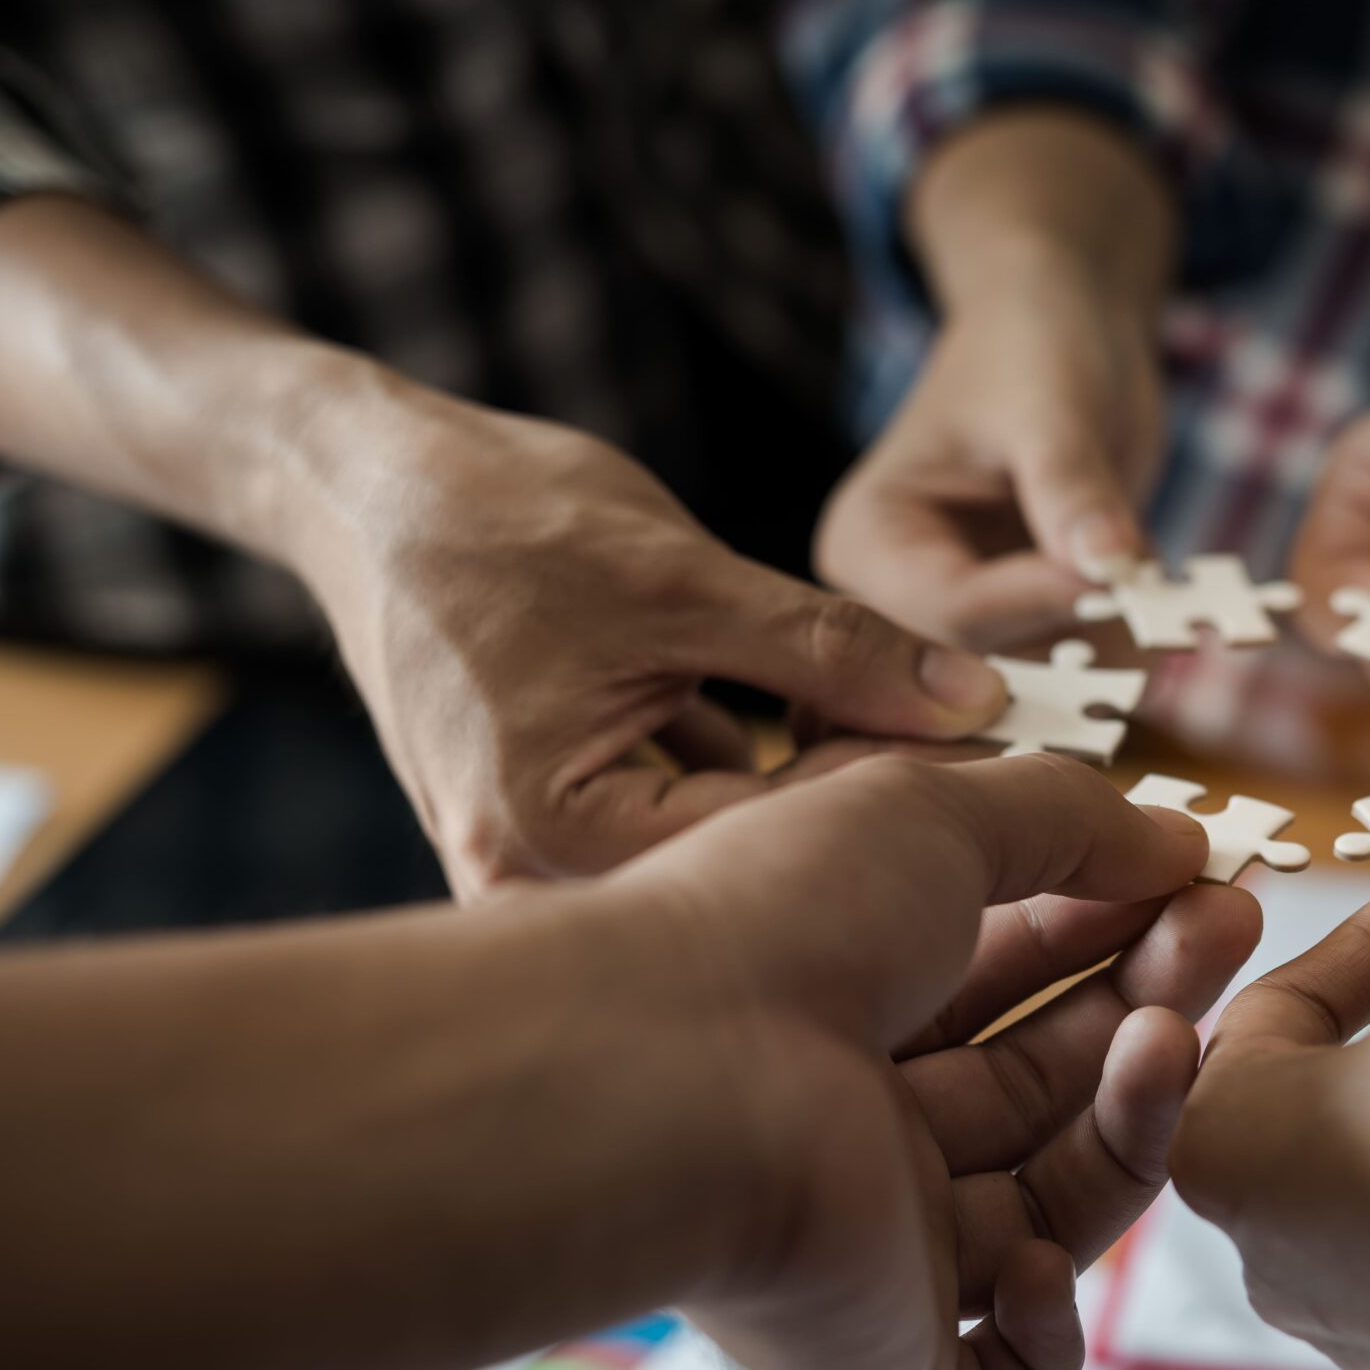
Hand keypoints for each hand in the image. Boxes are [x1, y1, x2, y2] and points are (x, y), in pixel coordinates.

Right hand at [283, 385, 1012, 896]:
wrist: (364, 487)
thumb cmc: (493, 520)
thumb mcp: (683, 578)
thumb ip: (834, 650)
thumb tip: (977, 703)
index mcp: (555, 839)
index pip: (764, 846)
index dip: (891, 794)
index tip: (1006, 757)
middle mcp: (535, 882)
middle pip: (742, 861)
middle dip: (854, 797)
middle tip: (983, 747)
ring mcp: (540, 864)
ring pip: (722, 839)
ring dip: (812, 784)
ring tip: (921, 728)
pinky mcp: (559, 828)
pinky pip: (683, 813)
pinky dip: (749, 769)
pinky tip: (832, 727)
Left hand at [632, 755, 1257, 1369]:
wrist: (669, 1075)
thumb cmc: (777, 924)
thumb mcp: (931, 814)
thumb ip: (1063, 819)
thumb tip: (1176, 838)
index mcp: (838, 1008)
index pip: (1007, 983)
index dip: (1109, 931)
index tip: (1200, 881)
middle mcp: (849, 1133)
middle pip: (1042, 1090)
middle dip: (1143, 1004)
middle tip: (1229, 928)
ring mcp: (868, 1257)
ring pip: (1048, 1217)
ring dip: (1127, 1129)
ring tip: (1169, 1039)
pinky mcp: (879, 1367)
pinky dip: (1046, 1330)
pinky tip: (1041, 1251)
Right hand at [817, 264, 1162, 649]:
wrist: (1063, 338)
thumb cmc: (1035, 347)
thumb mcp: (1053, 404)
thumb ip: (1074, 488)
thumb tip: (1109, 565)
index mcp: (870, 539)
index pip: (947, 606)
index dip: (1039, 601)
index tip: (1120, 579)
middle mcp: (900, 601)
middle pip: (987, 667)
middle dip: (1077, 637)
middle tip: (1161, 608)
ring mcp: (963, 626)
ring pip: (1042, 684)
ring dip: (1111, 648)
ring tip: (1156, 583)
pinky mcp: (1023, 635)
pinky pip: (1077, 672)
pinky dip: (1126, 645)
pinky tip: (1159, 601)